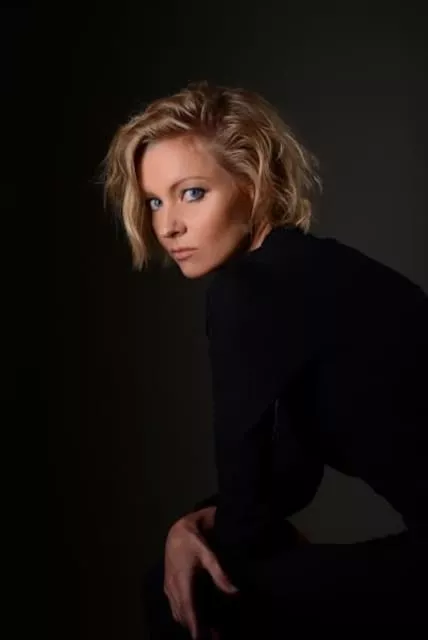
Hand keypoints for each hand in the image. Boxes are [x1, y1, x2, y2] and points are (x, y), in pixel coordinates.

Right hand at [164, 507, 238, 638]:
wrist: (177, 532)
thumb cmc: (194, 541)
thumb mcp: (208, 554)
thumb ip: (220, 573)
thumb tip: (234, 591)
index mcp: (183, 578)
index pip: (188, 607)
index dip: (195, 625)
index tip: (201, 638)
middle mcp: (173, 586)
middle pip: (183, 614)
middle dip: (195, 628)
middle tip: (214, 636)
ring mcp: (168, 587)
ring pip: (177, 613)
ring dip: (189, 623)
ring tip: (208, 632)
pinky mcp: (167, 587)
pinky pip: (174, 607)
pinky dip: (183, 616)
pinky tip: (195, 619)